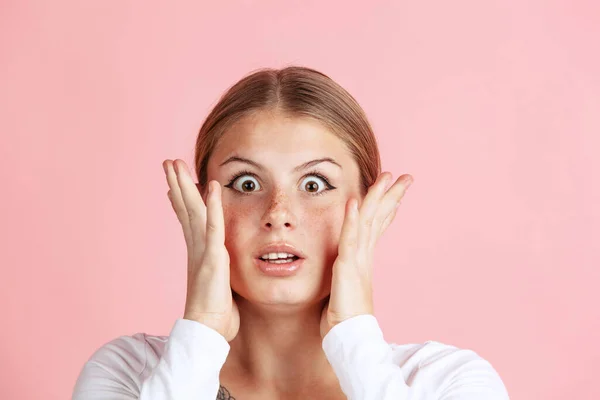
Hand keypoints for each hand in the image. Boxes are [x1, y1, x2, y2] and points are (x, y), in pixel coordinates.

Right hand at [163, 159, 239, 341]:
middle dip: (176, 184)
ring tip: (174, 163)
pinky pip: (213, 225)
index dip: (180, 200)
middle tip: (168, 162)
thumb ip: (218, 276)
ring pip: (193, 210)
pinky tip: (212, 185)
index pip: (187, 219)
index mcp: (198, 253)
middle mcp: (196, 248)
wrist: (207, 333)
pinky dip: (213, 204)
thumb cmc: (216, 316)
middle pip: (185, 208)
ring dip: (184, 185)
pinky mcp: (212, 257)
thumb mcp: (218, 288)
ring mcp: (202, 251)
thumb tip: (218, 274)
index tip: (173, 184)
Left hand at [320, 172, 413, 337]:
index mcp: (364, 258)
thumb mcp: (345, 288)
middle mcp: (364, 255)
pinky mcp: (348, 267)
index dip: (387, 207)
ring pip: (368, 221)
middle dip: (392, 196)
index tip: (396, 191)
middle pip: (380, 219)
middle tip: (406, 177)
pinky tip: (354, 201)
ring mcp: (358, 260)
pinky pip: (349, 238)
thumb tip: (348, 266)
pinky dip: (352, 218)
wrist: (348, 338)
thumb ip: (349, 274)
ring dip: (377, 198)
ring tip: (388, 177)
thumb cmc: (344, 318)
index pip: (378, 226)